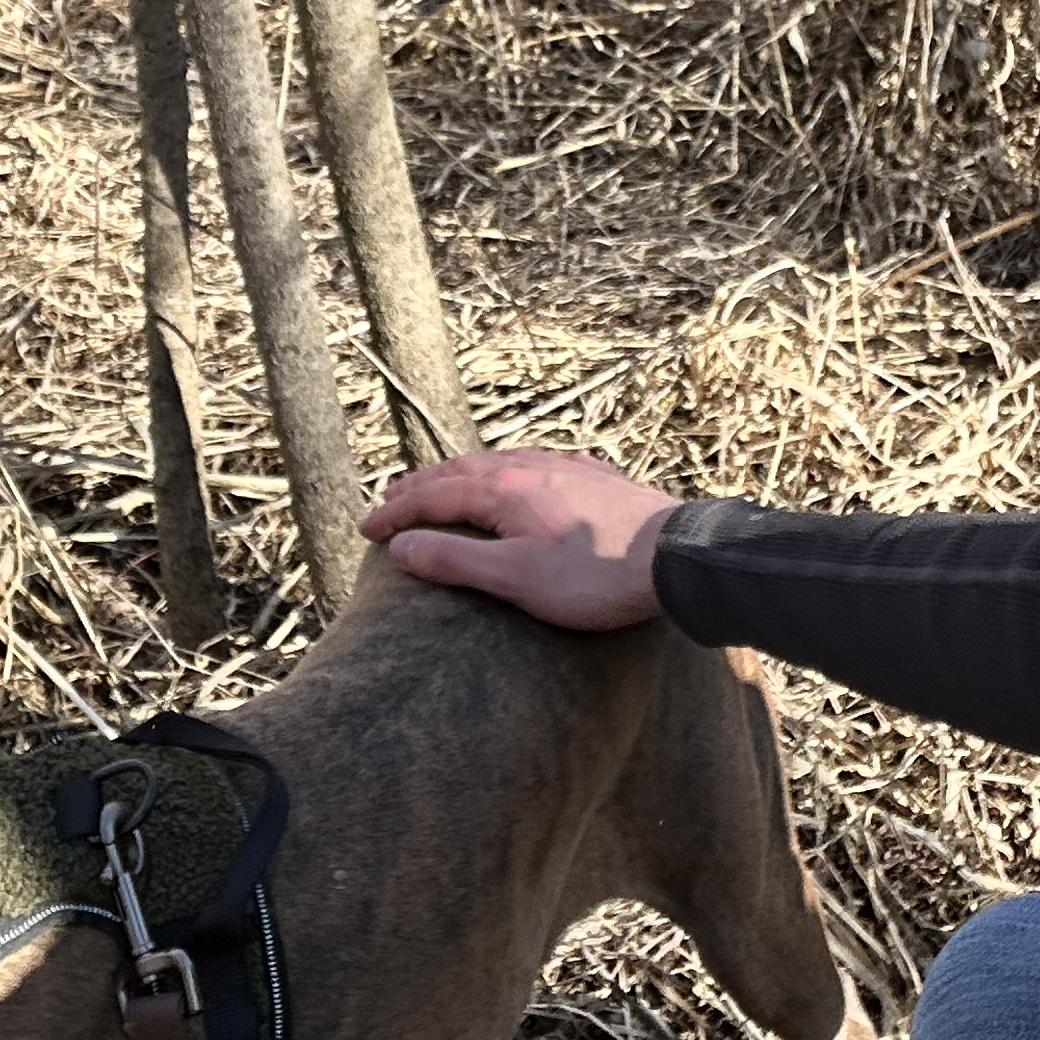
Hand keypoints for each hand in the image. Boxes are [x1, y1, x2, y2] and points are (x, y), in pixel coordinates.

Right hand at [360, 448, 678, 629]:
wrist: (673, 557)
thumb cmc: (594, 575)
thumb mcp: (515, 578)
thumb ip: (454, 560)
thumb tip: (401, 547)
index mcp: (502, 488)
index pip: (431, 496)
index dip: (394, 514)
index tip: (366, 532)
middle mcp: (527, 465)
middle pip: (458, 471)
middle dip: (418, 487)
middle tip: (388, 503)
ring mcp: (563, 466)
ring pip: (495, 462)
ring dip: (458, 476)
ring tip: (439, 486)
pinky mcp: (593, 476)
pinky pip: (532, 464)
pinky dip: (502, 472)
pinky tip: (514, 477)